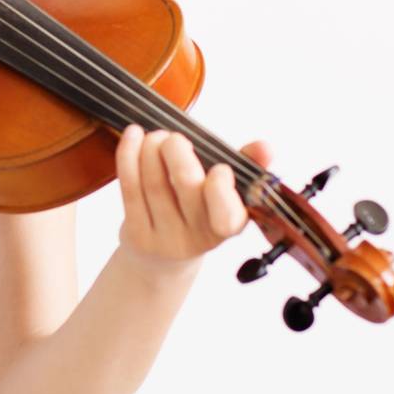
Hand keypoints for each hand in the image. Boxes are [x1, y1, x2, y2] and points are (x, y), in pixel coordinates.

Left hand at [115, 123, 272, 278]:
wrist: (163, 259)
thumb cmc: (200, 211)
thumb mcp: (227, 193)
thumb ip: (247, 166)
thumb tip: (265, 146)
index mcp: (229, 225)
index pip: (227, 214)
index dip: (220, 190)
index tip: (219, 168)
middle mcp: (199, 236)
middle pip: (186, 186)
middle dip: (177, 152)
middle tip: (175, 138)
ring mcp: (165, 238)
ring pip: (154, 183)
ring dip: (151, 149)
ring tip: (155, 137)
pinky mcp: (136, 234)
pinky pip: (129, 188)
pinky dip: (128, 155)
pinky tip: (133, 135)